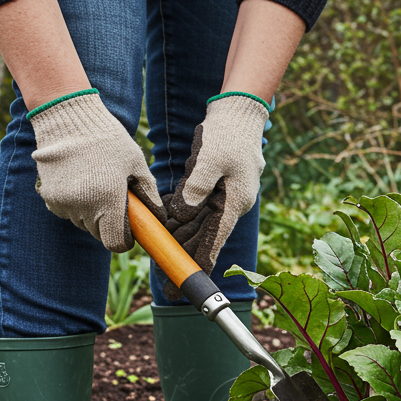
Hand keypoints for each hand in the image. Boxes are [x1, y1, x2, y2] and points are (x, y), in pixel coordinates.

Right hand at [29, 90, 163, 252]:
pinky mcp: (48, 197)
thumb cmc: (107, 138)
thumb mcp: (136, 163)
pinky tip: (78, 180)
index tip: (128, 229)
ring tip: (95, 182)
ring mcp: (63, 203)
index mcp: (108, 200)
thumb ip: (149, 193)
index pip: (115, 243)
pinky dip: (74, 204)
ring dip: (91, 212)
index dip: (125, 239)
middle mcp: (83, 206)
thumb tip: (159, 218)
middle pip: (99, 233)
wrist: (66, 117)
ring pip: (82, 222)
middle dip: (109, 223)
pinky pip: (66, 212)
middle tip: (113, 197)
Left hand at [161, 94, 268, 299]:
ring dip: (180, 241)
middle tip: (165, 284)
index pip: (214, 242)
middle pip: (204, 239)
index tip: (184, 286)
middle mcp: (230, 206)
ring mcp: (223, 198)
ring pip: (198, 226)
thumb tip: (181, 215)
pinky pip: (196, 210)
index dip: (198, 266)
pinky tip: (165, 230)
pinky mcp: (215, 189)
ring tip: (160, 260)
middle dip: (184, 259)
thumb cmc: (227, 134)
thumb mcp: (210, 159)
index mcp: (234, 203)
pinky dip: (181, 220)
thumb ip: (195, 188)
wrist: (239, 113)